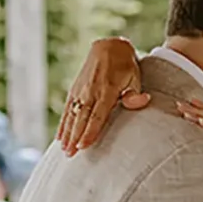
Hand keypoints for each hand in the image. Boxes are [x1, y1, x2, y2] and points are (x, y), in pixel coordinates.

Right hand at [60, 38, 147, 154]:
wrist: (108, 47)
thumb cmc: (125, 66)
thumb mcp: (135, 76)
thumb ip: (134, 93)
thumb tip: (142, 101)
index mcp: (106, 90)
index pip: (97, 115)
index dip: (90, 131)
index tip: (83, 146)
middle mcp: (90, 91)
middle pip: (81, 118)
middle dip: (75, 137)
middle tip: (70, 154)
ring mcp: (81, 91)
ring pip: (72, 115)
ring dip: (67, 133)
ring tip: (64, 149)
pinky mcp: (75, 90)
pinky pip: (68, 109)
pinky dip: (63, 123)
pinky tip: (60, 137)